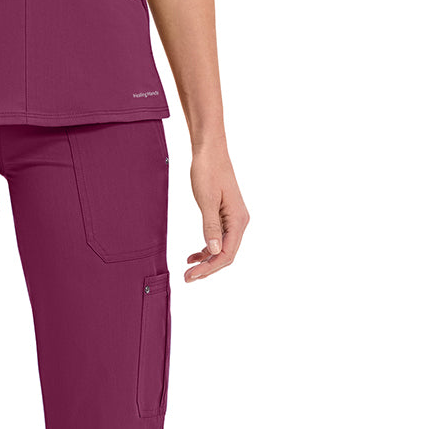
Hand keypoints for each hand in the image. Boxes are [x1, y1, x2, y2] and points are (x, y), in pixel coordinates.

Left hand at [184, 141, 248, 280]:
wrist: (210, 151)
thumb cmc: (208, 171)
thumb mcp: (206, 200)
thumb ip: (210, 227)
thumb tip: (214, 251)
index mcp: (238, 220)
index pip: (227, 254)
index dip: (210, 268)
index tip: (192, 275)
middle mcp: (239, 221)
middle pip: (226, 254)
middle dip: (208, 268)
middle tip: (188, 278)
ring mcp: (233, 219)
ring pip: (222, 248)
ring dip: (207, 260)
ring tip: (189, 269)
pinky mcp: (225, 214)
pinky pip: (219, 238)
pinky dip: (207, 248)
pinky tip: (194, 255)